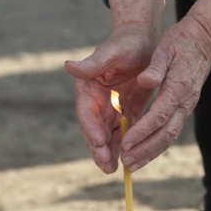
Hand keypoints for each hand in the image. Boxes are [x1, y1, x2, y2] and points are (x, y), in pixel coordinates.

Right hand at [66, 0, 164, 172]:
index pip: (86, 112)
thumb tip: (69, 66)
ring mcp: (108, 108)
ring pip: (106, 136)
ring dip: (109, 153)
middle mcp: (94, 101)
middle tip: (107, 166)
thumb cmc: (125, 42)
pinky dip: (122, 146)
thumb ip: (91, 64)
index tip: (99, 142)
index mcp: (87, 88)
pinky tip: (128, 160)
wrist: (141, 41)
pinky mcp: (123, 111)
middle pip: (94, 129)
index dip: (91, 128)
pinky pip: (121, 133)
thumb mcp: (110, 52)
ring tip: (113, 170)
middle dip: (99, 149)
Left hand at [120, 0, 210, 170]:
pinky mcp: (182, 109)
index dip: (142, 131)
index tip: (125, 143)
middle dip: (145, 149)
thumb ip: (155, 67)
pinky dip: (155, 146)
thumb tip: (144, 81)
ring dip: (150, 153)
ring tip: (130, 166)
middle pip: (166, 133)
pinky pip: (169, 132)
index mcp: (178, 87)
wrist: (202, 41)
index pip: (159, 115)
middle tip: (126, 162)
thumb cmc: (180, 42)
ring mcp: (185, 107)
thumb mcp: (165, 48)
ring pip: (168, 137)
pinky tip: (141, 155)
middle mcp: (184, 102)